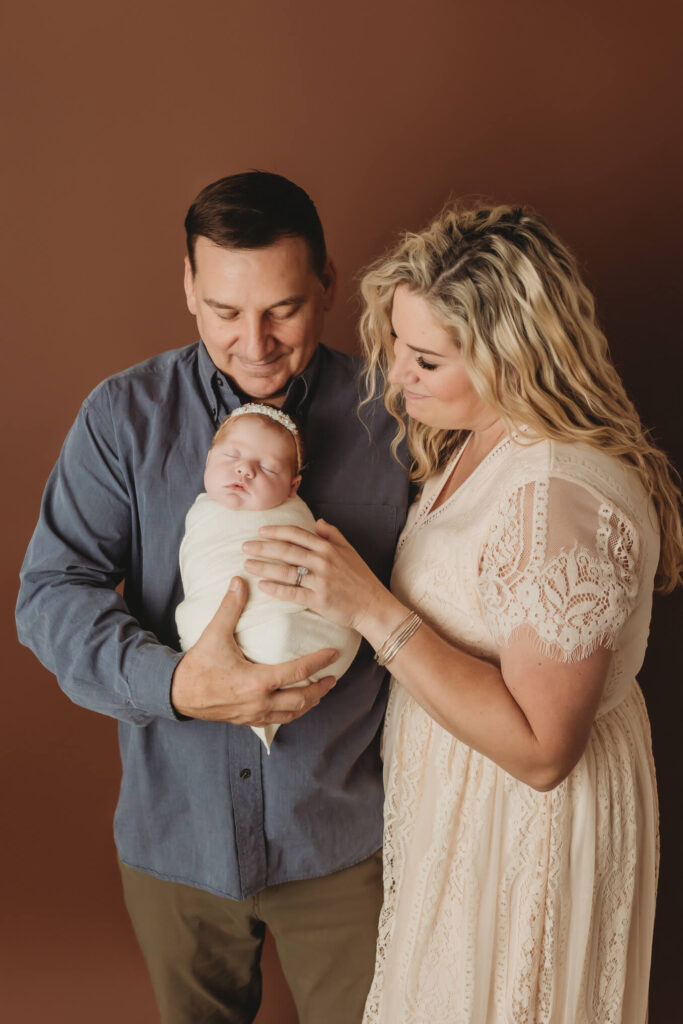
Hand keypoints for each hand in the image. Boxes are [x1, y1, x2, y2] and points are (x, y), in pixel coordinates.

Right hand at [171, 577, 338, 723]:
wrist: (177, 695)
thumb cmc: (198, 666)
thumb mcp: (214, 634)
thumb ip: (230, 607)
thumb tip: (239, 581)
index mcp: (258, 681)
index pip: (298, 672)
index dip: (319, 662)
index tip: (334, 654)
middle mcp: (261, 702)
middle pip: (302, 699)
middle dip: (321, 688)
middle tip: (333, 677)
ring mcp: (255, 714)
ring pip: (292, 713)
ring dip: (309, 703)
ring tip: (321, 692)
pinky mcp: (248, 720)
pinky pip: (277, 721)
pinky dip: (292, 712)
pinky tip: (296, 705)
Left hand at [242, 519, 393, 633]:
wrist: (373, 606)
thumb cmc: (361, 579)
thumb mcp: (350, 551)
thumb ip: (333, 535)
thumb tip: (318, 522)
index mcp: (328, 548)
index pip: (297, 534)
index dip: (276, 531)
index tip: (260, 531)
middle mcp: (323, 561)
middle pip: (286, 550)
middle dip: (262, 547)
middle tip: (245, 547)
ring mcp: (320, 580)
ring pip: (285, 570)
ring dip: (263, 567)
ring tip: (247, 565)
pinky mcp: (319, 599)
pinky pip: (292, 592)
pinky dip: (275, 589)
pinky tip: (262, 586)